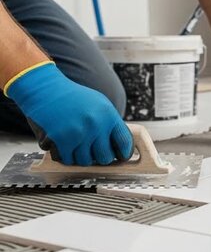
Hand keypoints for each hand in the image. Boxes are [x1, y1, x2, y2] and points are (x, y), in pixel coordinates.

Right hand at [5, 62, 132, 165]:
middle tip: (91, 151)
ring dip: (79, 157)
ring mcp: (79, 133)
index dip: (123, 154)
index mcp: (109, 115)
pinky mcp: (61, 139)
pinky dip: (64, 156)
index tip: (119, 157)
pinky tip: (62, 146)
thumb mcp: (99, 104)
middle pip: (105, 157)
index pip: (124, 143)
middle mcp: (97, 125)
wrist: (45, 89)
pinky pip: (67, 160)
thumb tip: (119, 146)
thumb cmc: (72, 97)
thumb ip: (109, 123)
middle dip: (98, 157)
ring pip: (85, 161)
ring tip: (74, 145)